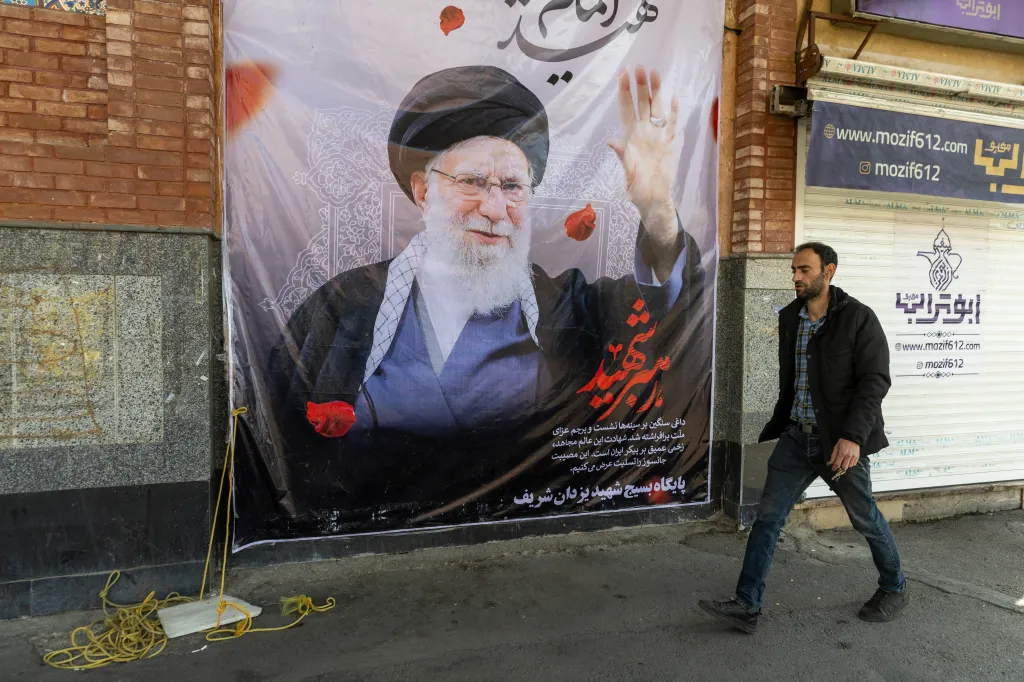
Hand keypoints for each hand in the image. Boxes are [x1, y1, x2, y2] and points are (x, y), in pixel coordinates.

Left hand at [609, 66, 678, 256]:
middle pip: (642, 104)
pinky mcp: (669, 145)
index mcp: (631, 137)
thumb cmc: (638, 190)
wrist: (654, 200)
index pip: (626, 109)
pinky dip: (674, 113)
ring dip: (657, 92)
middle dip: (640, 85)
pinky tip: (675, 98)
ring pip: (657, 110)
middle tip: (640, 66)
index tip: (623, 74)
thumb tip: (612, 142)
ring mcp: (657, 137)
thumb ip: (623, 157)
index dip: (624, 91)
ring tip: (655, 73)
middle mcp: (643, 133)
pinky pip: (672, 125)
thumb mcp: (628, 174)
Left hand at [829, 438, 860, 472]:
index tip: (833, 469)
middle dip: (841, 468)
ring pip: (849, 466)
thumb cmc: (843, 442)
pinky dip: (851, 464)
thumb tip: (830, 462)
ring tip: (844, 462)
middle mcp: (848, 456)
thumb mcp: (836, 447)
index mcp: (842, 453)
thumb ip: (833, 456)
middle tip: (839, 466)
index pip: (837, 464)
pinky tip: (849, 461)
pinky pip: (854, 464)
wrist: (852, 438)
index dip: (834, 467)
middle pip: (844, 467)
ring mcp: (853, 457)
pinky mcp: (857, 456)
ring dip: (846, 465)